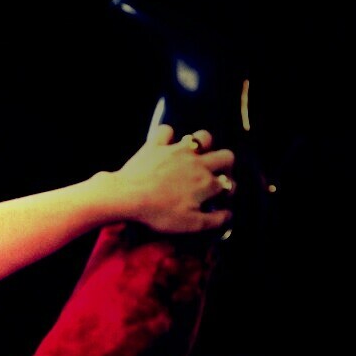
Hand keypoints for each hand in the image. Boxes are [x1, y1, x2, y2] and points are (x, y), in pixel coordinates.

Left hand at [114, 124, 235, 233]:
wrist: (127, 197)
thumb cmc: (159, 213)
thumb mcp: (191, 225)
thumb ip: (215, 221)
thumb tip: (229, 215)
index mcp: (207, 183)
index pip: (228, 185)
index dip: (226, 193)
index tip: (218, 200)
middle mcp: (197, 163)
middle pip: (226, 156)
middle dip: (226, 166)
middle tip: (216, 175)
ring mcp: (177, 151)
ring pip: (202, 137)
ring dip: (204, 145)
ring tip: (197, 156)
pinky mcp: (157, 145)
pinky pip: (166, 131)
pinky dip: (167, 137)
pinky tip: (165, 146)